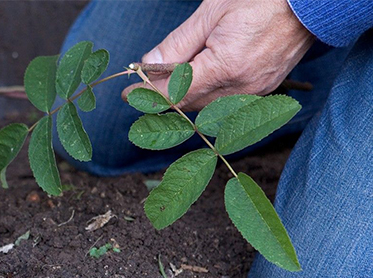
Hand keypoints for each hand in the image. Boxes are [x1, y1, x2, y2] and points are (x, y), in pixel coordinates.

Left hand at [123, 0, 313, 110]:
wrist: (310, 2)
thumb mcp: (211, 13)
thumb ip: (178, 44)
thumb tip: (148, 63)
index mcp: (227, 67)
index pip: (176, 93)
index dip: (148, 95)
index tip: (127, 94)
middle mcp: (242, 87)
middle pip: (189, 104)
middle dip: (162, 97)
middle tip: (139, 89)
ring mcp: (255, 92)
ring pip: (206, 106)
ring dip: (182, 99)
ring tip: (162, 86)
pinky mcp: (262, 91)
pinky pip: (225, 102)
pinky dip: (205, 96)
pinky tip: (193, 85)